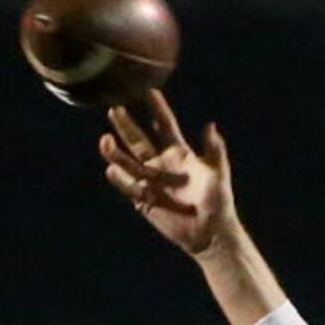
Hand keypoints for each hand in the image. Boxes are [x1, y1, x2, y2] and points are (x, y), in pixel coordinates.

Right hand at [100, 89, 236, 257]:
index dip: (157, 109)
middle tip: (114, 109)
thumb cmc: (219, 204)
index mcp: (179, 154)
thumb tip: (210, 125)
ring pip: (128, 162)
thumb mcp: (218, 175)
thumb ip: (214, 151)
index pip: (165, 126)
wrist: (212, 234)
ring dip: (115, 152)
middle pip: (139, 139)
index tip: (149, 90)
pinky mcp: (145, 200)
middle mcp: (162, 164)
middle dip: (126, 125)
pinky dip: (120, 179)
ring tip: (105, 140)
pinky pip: (128, 187)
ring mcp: (152, 181)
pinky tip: (112, 170)